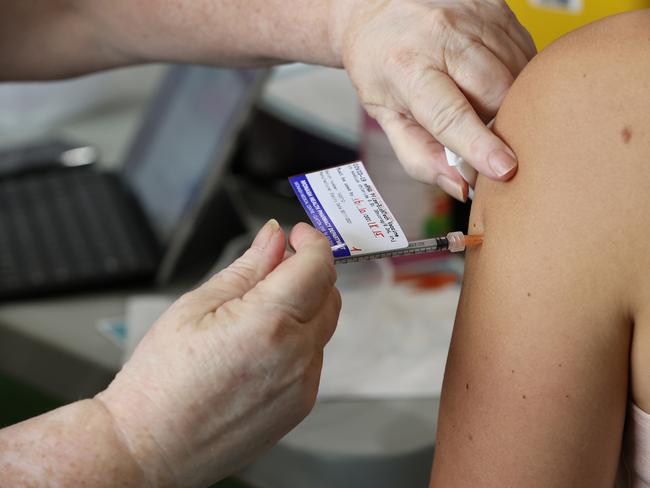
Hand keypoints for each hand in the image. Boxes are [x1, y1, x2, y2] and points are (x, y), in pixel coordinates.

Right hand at [97, 220, 340, 486]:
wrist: (148, 446)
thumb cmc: (160, 382)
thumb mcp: (196, 306)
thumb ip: (247, 267)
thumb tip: (272, 237)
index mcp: (270, 323)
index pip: (318, 266)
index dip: (312, 242)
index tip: (298, 235)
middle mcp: (296, 356)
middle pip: (328, 295)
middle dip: (308, 272)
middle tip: (275, 266)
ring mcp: (302, 386)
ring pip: (322, 328)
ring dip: (303, 308)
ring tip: (256, 314)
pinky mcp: (299, 407)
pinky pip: (312, 360)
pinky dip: (297, 342)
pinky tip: (260, 347)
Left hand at [331, 0, 535, 200]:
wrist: (376, 11)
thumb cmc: (380, 67)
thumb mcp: (385, 117)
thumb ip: (419, 157)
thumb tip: (460, 185)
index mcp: (406, 67)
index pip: (448, 113)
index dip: (478, 144)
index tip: (504, 168)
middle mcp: (441, 35)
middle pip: (495, 92)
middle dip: (498, 123)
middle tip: (483, 135)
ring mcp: (473, 16)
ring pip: (516, 72)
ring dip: (509, 100)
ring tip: (481, 103)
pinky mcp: (496, 6)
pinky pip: (524, 52)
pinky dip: (515, 76)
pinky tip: (492, 79)